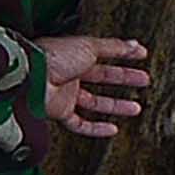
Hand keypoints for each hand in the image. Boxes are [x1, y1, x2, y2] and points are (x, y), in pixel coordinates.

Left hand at [35, 32, 153, 140]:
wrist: (30, 76)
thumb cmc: (53, 56)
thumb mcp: (89, 46)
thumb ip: (114, 47)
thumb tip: (136, 44)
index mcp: (75, 55)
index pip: (105, 56)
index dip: (124, 56)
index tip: (141, 57)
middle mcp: (70, 75)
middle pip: (102, 79)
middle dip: (124, 80)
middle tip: (144, 81)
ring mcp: (64, 95)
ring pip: (94, 103)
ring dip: (116, 106)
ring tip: (136, 108)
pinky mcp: (59, 112)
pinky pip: (80, 124)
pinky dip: (97, 128)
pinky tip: (113, 129)